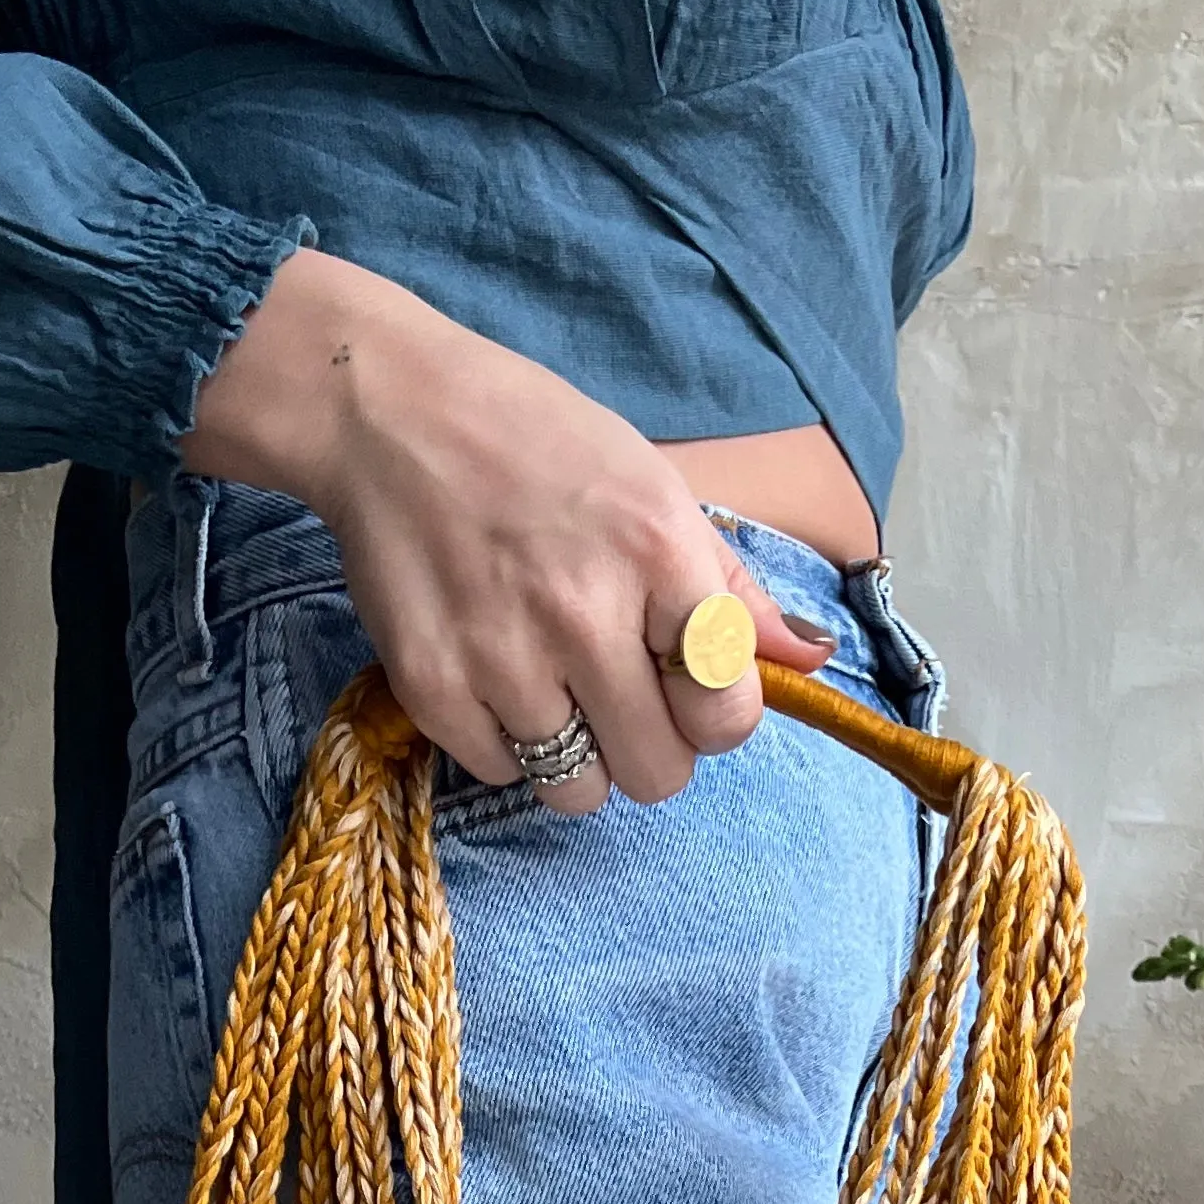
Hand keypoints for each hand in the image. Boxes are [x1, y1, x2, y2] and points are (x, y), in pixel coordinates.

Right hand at [179, 249, 835, 813]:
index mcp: (659, 555)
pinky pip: (499, 770)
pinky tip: (491, 670)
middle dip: (649, 747)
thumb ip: (732, 588)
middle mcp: (584, 613)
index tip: (688, 690)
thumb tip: (812, 657)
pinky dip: (502, 739)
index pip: (729, 711)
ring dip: (575, 753)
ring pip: (577, 790)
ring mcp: (502, 657)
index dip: (715, 716)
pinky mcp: (432, 686)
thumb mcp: (654, 489)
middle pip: (658, 775)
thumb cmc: (537, 443)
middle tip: (617, 694)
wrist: (391, 413)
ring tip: (551, 683)